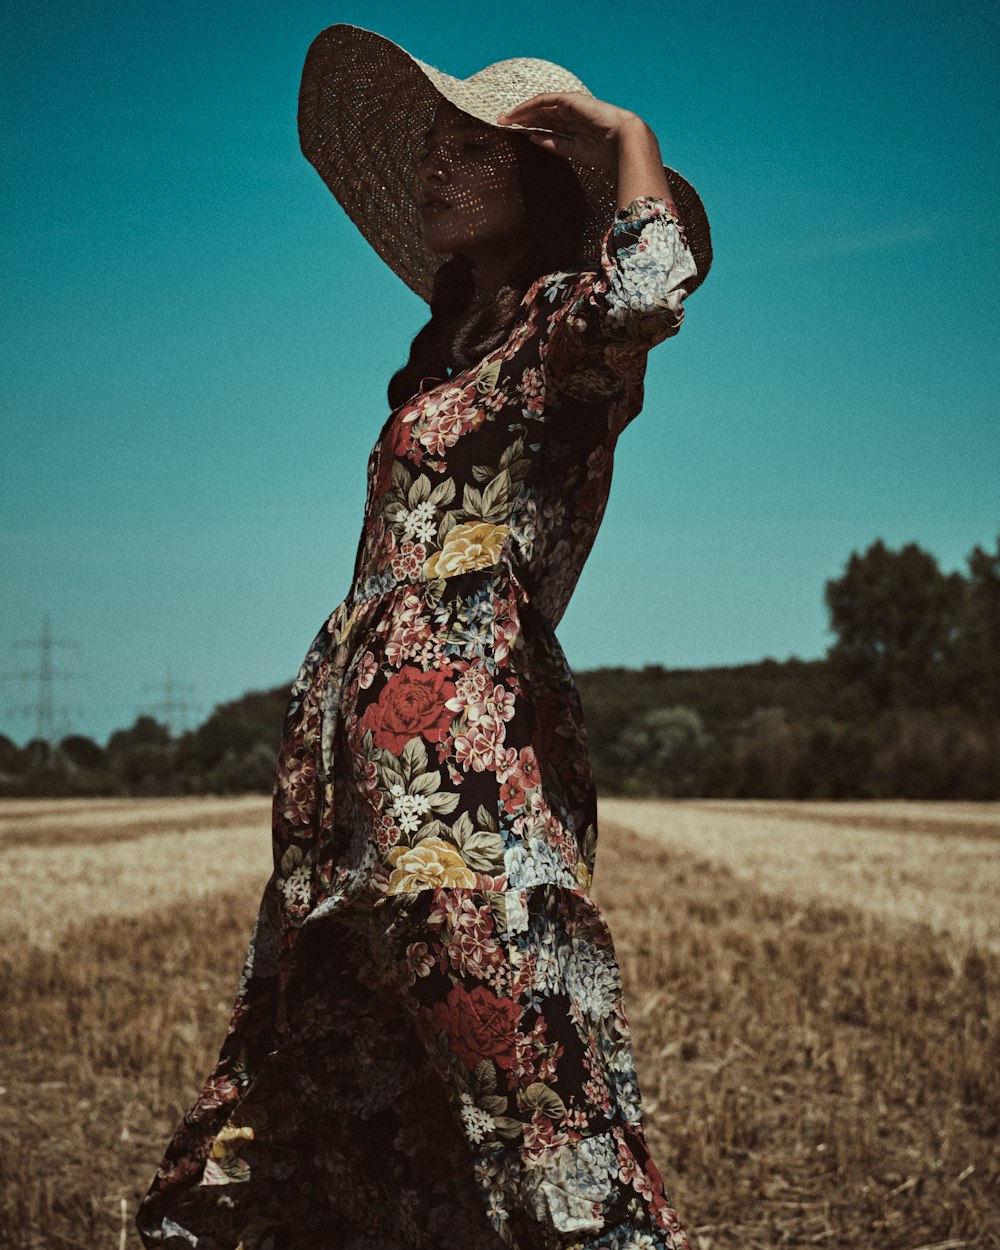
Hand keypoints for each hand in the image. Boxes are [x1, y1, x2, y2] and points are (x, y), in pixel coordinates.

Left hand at [496, 92, 645, 170]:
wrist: (623, 142)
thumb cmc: (605, 151)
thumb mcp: (573, 151)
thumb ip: (553, 144)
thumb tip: (533, 137)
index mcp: (573, 128)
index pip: (546, 126)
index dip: (528, 128)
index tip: (511, 134)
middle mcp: (570, 115)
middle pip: (539, 115)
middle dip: (519, 119)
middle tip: (499, 124)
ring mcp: (570, 106)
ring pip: (539, 107)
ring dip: (520, 111)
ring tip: (503, 119)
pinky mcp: (570, 100)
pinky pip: (544, 101)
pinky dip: (529, 106)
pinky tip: (516, 113)